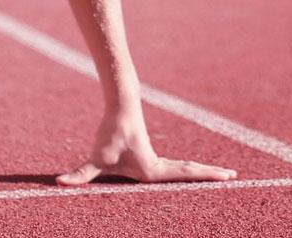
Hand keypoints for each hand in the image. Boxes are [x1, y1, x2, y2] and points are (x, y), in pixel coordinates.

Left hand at [56, 110, 236, 185]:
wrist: (119, 106)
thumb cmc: (109, 134)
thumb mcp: (94, 160)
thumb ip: (79, 175)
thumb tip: (58, 183)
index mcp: (152, 170)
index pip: (184, 175)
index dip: (205, 176)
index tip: (226, 176)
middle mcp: (159, 165)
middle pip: (190, 172)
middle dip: (210, 175)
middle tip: (233, 176)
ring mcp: (156, 158)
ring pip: (184, 168)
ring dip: (202, 172)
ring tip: (221, 175)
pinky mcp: (150, 154)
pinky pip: (176, 165)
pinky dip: (189, 169)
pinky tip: (192, 173)